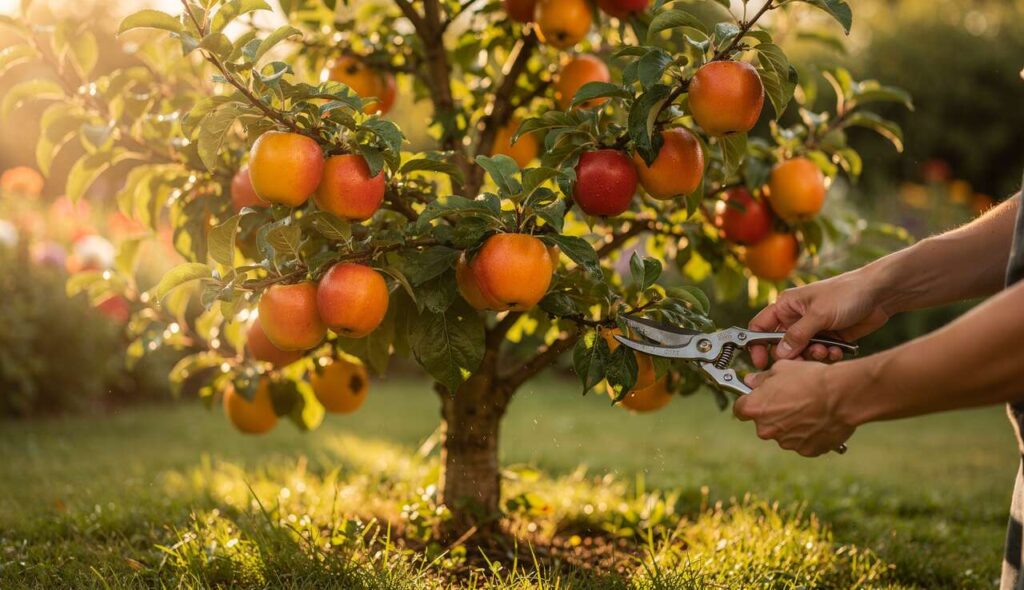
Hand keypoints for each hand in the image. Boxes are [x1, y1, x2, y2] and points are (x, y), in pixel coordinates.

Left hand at [733, 360, 856, 456]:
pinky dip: (808, 433)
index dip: (749, 402)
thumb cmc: (811, 379)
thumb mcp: (781, 369)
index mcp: (755, 409)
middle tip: (791, 400)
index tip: (757, 398)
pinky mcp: (806, 450)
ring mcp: (786, 443)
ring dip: (791, 424)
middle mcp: (766, 430)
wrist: (842, 395)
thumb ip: (762, 378)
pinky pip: (802, 441)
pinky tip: (818, 419)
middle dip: (773, 413)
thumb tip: (751, 381)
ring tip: (809, 408)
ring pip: (783, 433)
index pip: (741, 409)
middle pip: (763, 423)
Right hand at [749, 269, 891, 367]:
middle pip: (781, 345)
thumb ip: (797, 335)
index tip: (760, 362)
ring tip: (827, 350)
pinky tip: (838, 350)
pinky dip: (827, 355)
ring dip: (813, 355)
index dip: (756, 345)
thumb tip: (779, 354)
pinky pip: (819, 354)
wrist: (880, 294)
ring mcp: (812, 329)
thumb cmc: (846, 294)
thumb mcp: (818, 314)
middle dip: (793, 355)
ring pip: (801, 352)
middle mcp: (796, 318)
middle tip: (806, 357)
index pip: (760, 327)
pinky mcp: (828, 338)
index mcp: (786, 306)